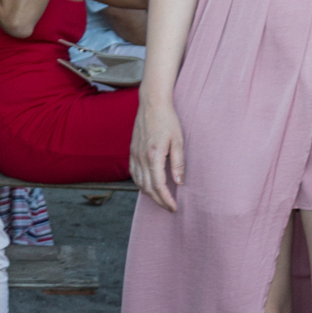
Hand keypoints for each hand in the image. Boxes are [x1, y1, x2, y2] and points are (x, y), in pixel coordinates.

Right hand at [130, 95, 184, 210]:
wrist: (152, 104)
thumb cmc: (168, 120)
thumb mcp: (179, 141)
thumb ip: (178, 163)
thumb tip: (179, 183)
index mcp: (153, 156)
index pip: (159, 186)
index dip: (166, 200)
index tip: (174, 207)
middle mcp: (141, 158)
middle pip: (148, 188)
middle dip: (159, 201)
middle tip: (169, 207)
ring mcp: (134, 155)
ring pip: (139, 183)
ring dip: (149, 194)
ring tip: (161, 199)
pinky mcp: (132, 152)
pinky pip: (133, 174)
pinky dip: (140, 184)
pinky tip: (148, 186)